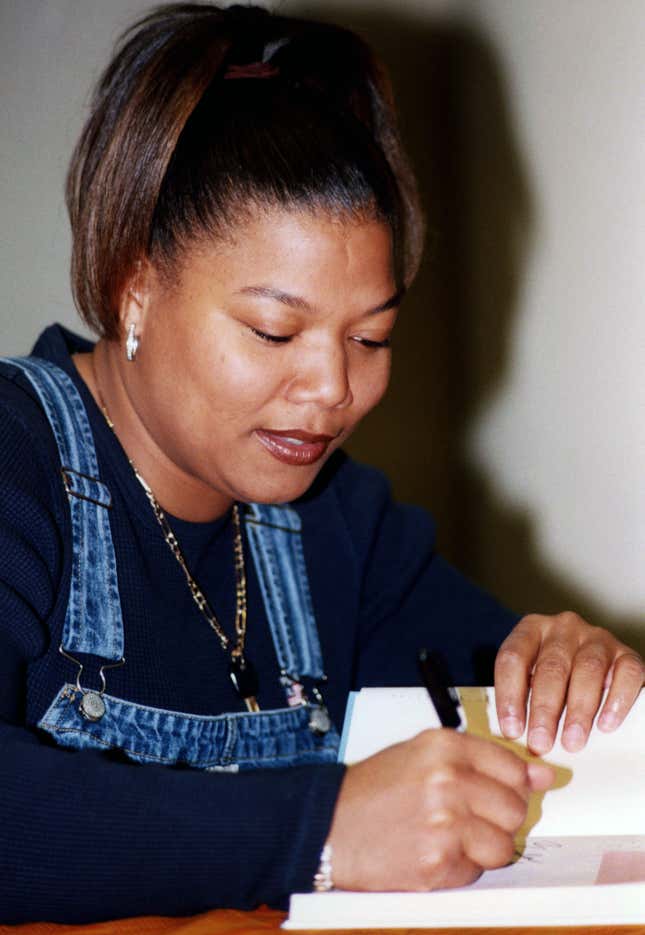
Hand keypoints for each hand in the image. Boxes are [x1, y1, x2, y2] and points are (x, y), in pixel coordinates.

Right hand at [326, 729, 553, 891]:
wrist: (329, 827)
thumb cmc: (372, 790)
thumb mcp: (421, 755)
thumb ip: (481, 760)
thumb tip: (541, 775)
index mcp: (444, 746)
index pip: (512, 766)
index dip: (516, 784)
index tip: (515, 791)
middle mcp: (448, 780)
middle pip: (514, 808)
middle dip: (499, 818)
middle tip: (470, 818)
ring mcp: (445, 824)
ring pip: (504, 845)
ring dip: (484, 847)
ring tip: (450, 836)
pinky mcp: (438, 864)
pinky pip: (477, 872)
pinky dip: (460, 868)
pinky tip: (432, 852)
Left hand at [495, 612, 643, 753]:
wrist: (597, 665)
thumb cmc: (554, 677)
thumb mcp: (531, 678)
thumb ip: (521, 699)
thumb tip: (512, 738)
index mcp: (531, 629)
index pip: (513, 658)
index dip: (509, 695)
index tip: (511, 730)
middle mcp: (563, 627)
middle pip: (551, 667)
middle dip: (544, 709)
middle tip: (541, 743)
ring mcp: (597, 638)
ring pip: (587, 669)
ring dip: (578, 710)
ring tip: (572, 741)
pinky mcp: (626, 654)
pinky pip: (626, 674)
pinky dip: (616, 701)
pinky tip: (606, 725)